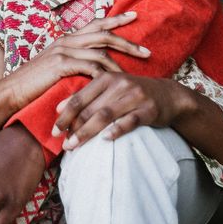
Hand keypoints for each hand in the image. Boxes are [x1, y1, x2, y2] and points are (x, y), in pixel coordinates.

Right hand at [5, 13, 149, 111]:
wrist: (11, 92)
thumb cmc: (34, 84)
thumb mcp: (56, 69)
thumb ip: (73, 64)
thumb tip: (92, 68)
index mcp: (67, 40)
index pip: (95, 24)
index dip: (115, 19)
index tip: (134, 16)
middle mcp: (66, 41)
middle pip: (103, 35)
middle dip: (127, 42)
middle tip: (147, 51)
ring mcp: (62, 51)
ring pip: (99, 52)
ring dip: (119, 63)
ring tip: (133, 75)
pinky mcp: (60, 64)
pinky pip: (89, 67)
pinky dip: (103, 74)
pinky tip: (113, 83)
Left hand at [53, 73, 182, 149]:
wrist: (168, 94)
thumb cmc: (131, 93)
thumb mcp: (109, 88)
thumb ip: (86, 95)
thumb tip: (59, 108)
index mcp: (105, 77)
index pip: (79, 98)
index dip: (65, 116)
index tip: (54, 131)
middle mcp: (119, 84)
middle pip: (90, 108)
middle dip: (74, 128)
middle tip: (63, 145)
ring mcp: (135, 96)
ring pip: (106, 115)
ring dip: (88, 132)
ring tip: (75, 146)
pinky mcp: (149, 109)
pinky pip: (130, 121)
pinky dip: (117, 130)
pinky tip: (105, 139)